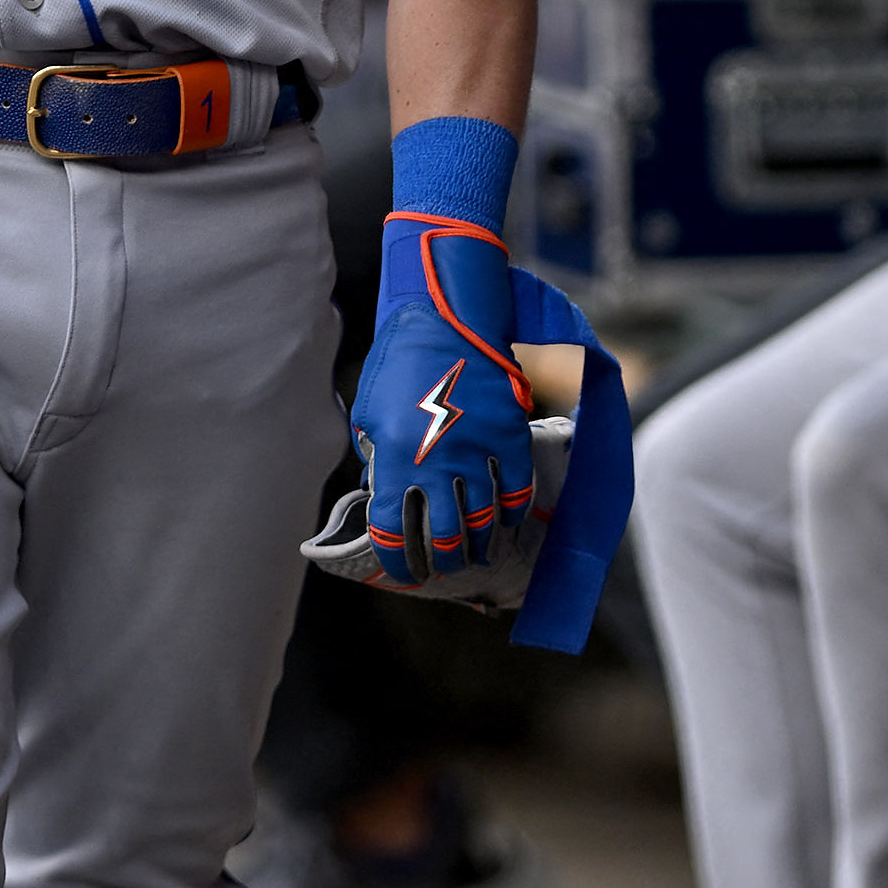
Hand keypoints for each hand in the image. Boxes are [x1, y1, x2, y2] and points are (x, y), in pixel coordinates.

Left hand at [350, 211, 534, 583]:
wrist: (447, 316)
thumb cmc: (399, 360)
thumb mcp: (370, 411)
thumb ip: (376, 457)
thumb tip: (381, 491)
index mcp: (395, 460)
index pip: (393, 532)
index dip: (397, 561)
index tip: (402, 571)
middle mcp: (437, 465)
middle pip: (444, 539)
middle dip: (443, 561)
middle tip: (444, 565)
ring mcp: (478, 453)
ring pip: (484, 523)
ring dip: (479, 544)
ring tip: (475, 552)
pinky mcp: (510, 437)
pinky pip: (517, 491)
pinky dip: (513, 512)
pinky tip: (506, 519)